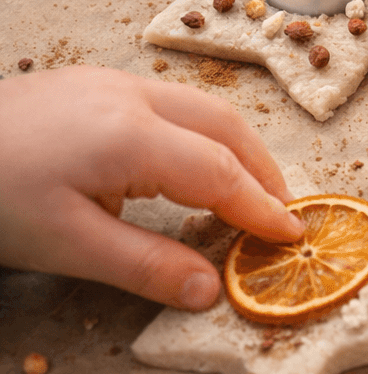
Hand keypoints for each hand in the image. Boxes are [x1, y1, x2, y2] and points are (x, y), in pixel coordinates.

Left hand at [0, 66, 301, 309]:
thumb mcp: (67, 246)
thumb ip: (145, 266)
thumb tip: (209, 291)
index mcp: (132, 136)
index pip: (221, 174)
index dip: (262, 209)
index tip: (293, 237)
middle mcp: (130, 96)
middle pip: (224, 125)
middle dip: (263, 169)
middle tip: (282, 215)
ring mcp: (108, 82)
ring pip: (199, 106)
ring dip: (234, 147)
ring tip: (248, 192)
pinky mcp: (88, 83)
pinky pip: (168, 101)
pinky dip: (200, 133)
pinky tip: (189, 165)